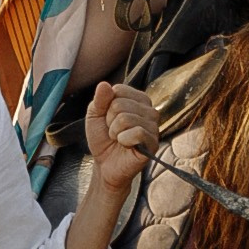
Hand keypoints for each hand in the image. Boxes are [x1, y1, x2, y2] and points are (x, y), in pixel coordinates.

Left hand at [85, 78, 159, 195]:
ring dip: (115, 132)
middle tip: (114, 132)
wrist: (105, 164)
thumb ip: (99, 99)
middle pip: (120, 105)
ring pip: (126, 119)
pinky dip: (124, 140)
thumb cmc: (103, 138)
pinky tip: (126, 145)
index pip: (118, 90)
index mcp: (137, 99)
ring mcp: (153, 125)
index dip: (106, 107)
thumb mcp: (95, 115)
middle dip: (110, 121)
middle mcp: (149, 109)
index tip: (108, 118)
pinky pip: (136, 133)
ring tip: (119, 139)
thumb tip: (104, 84)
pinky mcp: (154, 141)